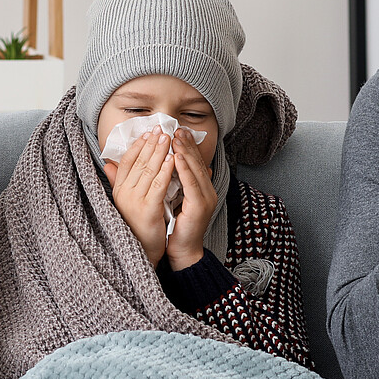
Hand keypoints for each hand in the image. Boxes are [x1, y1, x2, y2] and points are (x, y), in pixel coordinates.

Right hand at [103, 130, 173, 266]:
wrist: (143, 252)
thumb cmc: (136, 227)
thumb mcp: (125, 201)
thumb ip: (118, 181)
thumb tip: (107, 162)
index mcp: (118, 190)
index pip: (125, 161)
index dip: (137, 146)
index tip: (147, 133)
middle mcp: (124, 194)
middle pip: (138, 162)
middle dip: (151, 143)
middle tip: (162, 128)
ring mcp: (135, 201)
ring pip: (149, 170)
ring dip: (160, 151)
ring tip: (168, 138)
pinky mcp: (148, 209)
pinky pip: (158, 185)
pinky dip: (165, 170)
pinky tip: (173, 159)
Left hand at [165, 130, 216, 269]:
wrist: (182, 250)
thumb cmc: (175, 227)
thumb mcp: (174, 199)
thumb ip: (175, 182)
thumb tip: (171, 165)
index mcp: (202, 189)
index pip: (195, 163)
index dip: (187, 146)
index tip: (177, 131)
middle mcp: (207, 191)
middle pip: (197, 162)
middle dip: (187, 144)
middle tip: (177, 128)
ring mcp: (206, 198)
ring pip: (195, 169)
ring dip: (185, 152)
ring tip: (175, 137)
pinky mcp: (200, 206)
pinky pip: (191, 183)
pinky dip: (184, 169)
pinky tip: (177, 157)